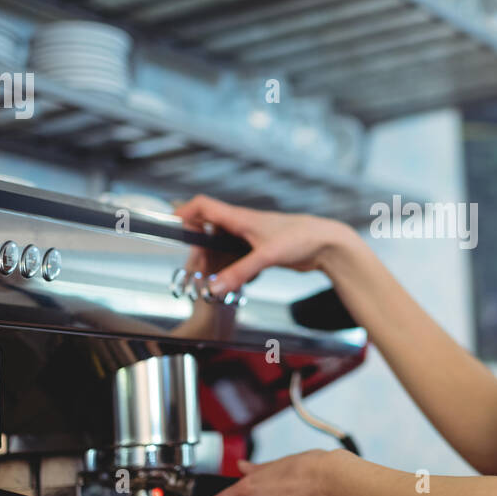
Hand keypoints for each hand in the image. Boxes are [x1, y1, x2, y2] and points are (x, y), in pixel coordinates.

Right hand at [172, 194, 349, 297]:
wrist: (327, 244)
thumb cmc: (300, 238)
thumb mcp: (266, 256)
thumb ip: (238, 272)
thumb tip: (213, 288)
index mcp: (239, 218)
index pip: (203, 206)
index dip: (184, 212)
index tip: (169, 225)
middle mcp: (242, 225)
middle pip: (207, 231)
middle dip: (197, 251)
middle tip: (194, 272)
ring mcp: (251, 238)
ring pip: (222, 247)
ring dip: (214, 263)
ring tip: (208, 281)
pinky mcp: (261, 251)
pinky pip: (237, 259)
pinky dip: (232, 270)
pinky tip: (234, 284)